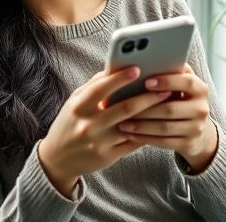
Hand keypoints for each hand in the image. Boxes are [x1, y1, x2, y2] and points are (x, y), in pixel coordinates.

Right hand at [38, 67, 172, 195]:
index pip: (102, 88)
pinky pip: (133, 142)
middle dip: (148, 97)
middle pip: (125, 108)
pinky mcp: (108, 156)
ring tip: (168, 103)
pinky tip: (159, 121)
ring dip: (152, 114)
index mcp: (80, 106)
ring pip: (133, 126)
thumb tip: (116, 67)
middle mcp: (90, 124)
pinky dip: (147, 131)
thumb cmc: (70, 123)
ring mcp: (100, 142)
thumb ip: (94, 86)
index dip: (120, 78)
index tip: (138, 68)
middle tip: (165, 87)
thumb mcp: (75, 101)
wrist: (57, 158)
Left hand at [116, 64, 218, 172]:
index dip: (167, 81)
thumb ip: (170, 72)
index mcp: (200, 89)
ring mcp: (196, 128)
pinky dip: (144, 138)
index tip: (146, 82)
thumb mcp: (180, 85)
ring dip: (141, 126)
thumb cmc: (180, 99)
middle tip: (124, 107)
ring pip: (164, 128)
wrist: (196, 130)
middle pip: (170, 109)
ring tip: (122, 123)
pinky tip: (130, 135)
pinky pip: (163, 142)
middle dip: (145, 108)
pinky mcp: (188, 144)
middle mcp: (202, 109)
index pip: (186, 82)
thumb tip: (147, 60)